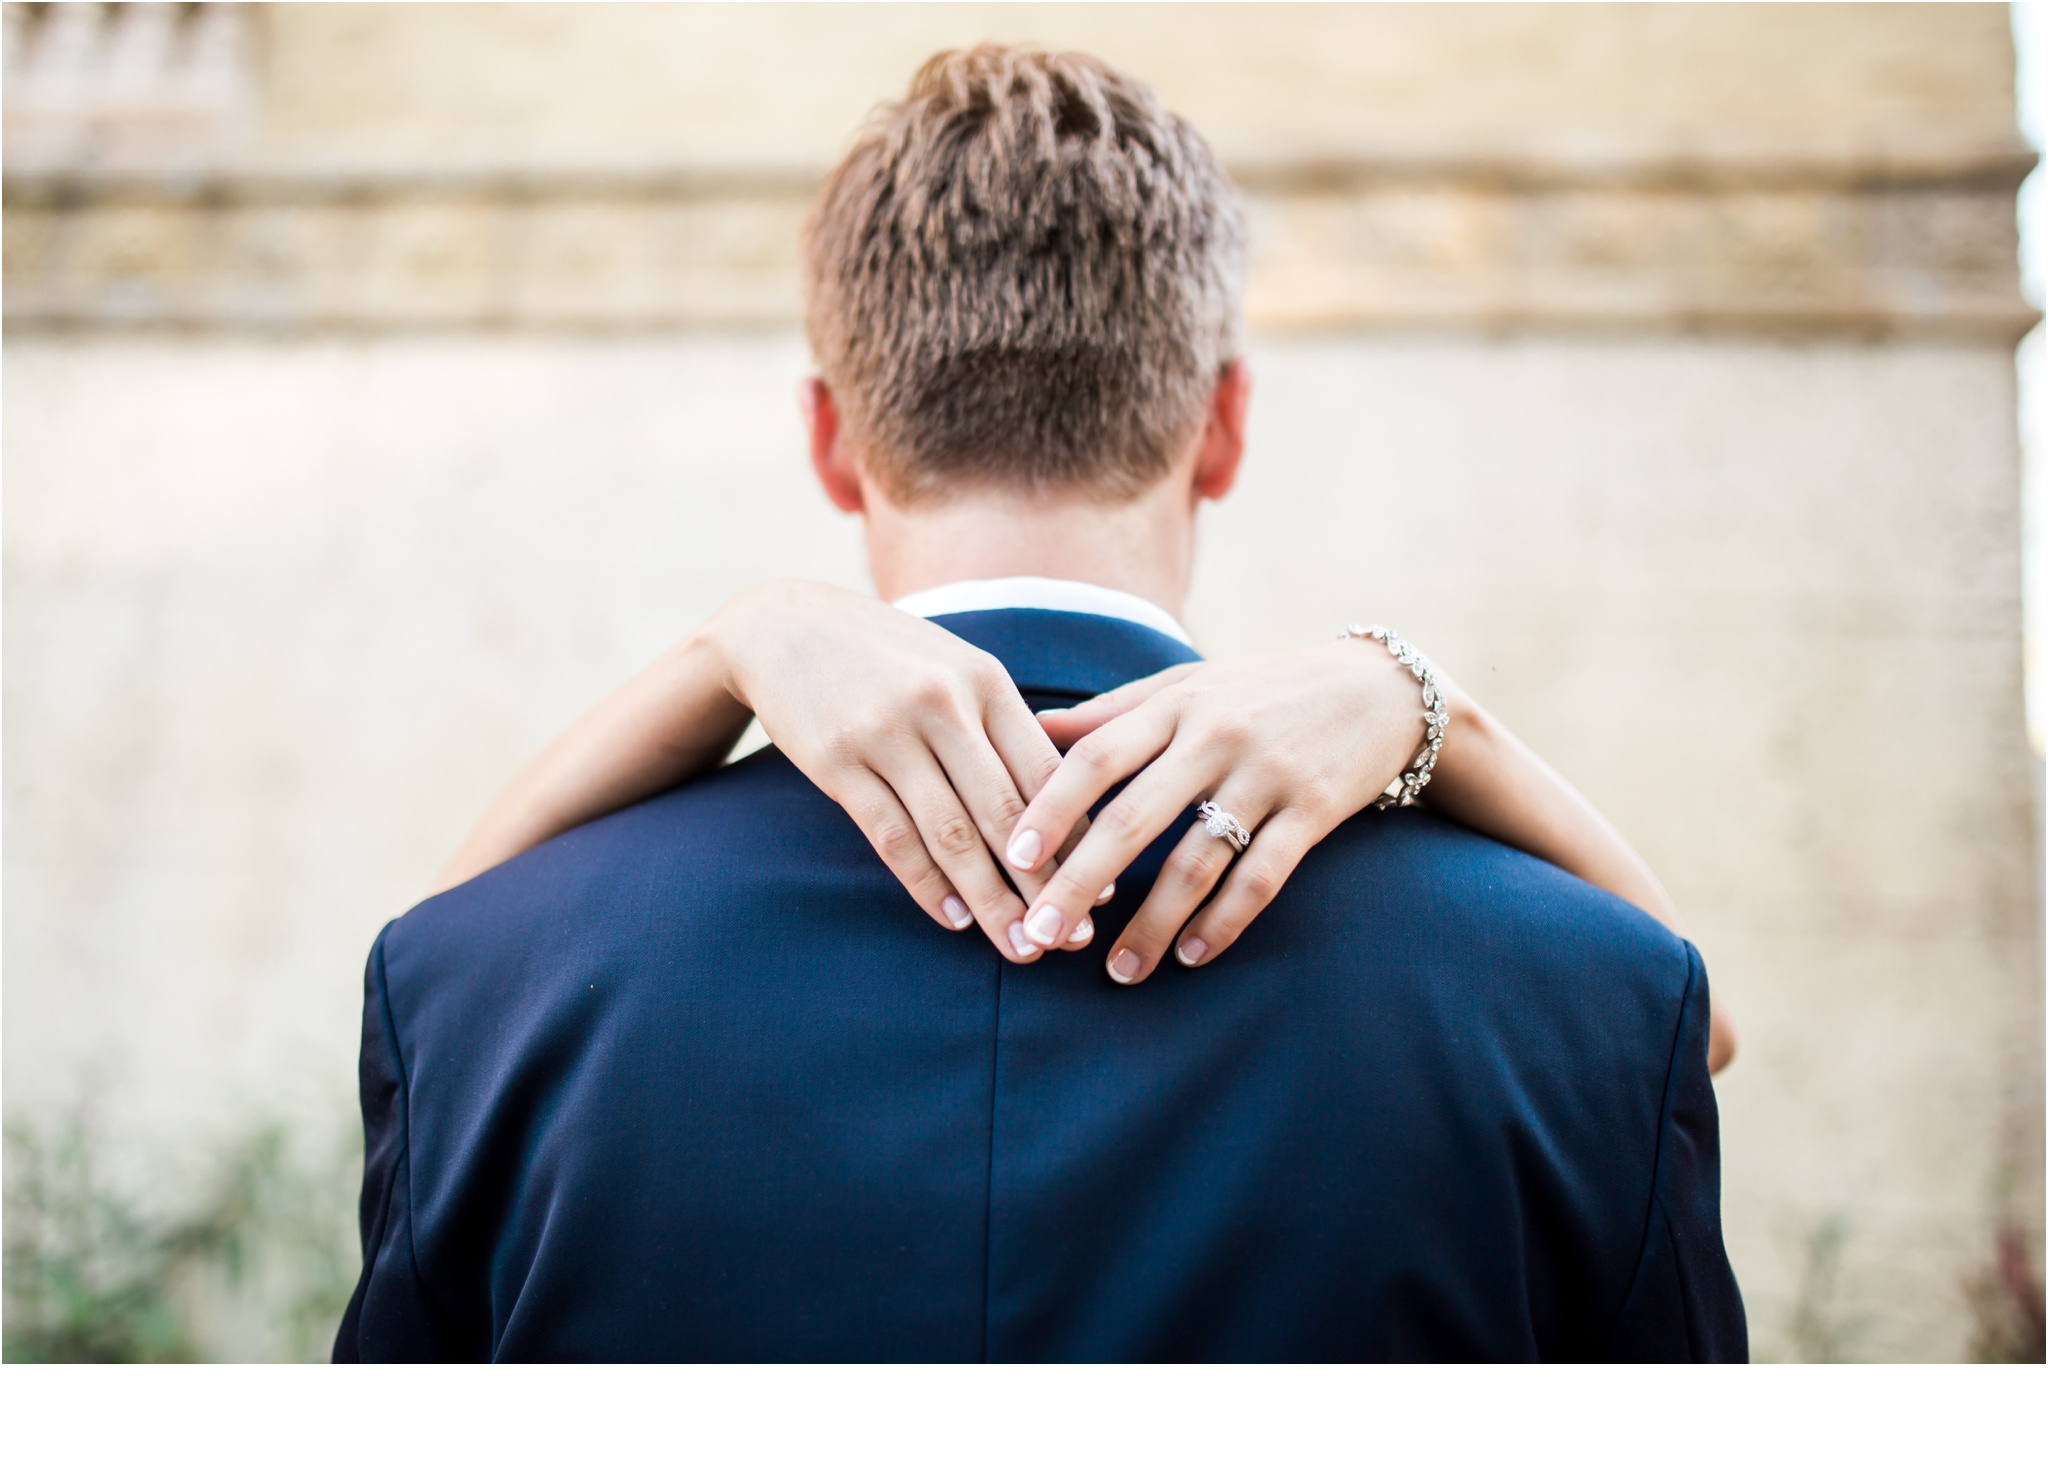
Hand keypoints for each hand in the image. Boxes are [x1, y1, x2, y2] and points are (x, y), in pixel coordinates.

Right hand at [708, 581, 1099, 958]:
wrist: (784, 625)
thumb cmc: (890, 656)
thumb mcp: (955, 667)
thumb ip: (1003, 724)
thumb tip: (1066, 805)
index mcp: (985, 679)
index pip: (1045, 771)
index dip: (1077, 837)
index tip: (1102, 888)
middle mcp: (941, 703)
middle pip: (1006, 811)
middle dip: (1044, 884)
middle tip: (1072, 938)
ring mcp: (886, 732)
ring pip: (952, 834)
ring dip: (991, 900)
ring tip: (1018, 947)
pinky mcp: (837, 761)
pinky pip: (892, 837)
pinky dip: (927, 885)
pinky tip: (955, 919)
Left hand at [1001, 638, 1440, 982]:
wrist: (1381, 689)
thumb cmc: (1264, 690)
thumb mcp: (1190, 685)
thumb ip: (1115, 710)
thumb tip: (1036, 728)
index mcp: (1176, 704)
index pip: (1098, 756)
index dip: (1052, 807)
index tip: (1012, 856)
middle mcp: (1216, 736)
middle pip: (1135, 816)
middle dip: (1081, 880)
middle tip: (1040, 933)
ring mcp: (1267, 775)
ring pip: (1197, 861)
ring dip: (1153, 924)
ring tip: (1118, 972)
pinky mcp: (1313, 811)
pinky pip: (1261, 877)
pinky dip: (1225, 922)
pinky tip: (1192, 956)